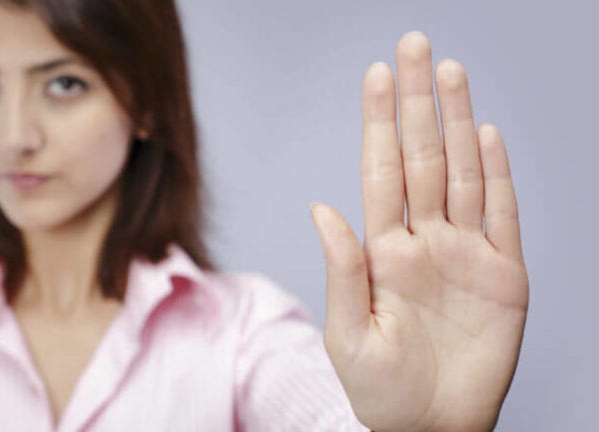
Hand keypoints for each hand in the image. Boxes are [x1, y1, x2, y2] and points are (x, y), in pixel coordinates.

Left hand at [310, 32, 528, 431]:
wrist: (428, 429)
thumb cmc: (380, 390)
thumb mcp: (349, 334)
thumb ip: (341, 270)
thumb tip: (320, 206)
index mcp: (382, 252)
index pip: (380, 172)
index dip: (379, 124)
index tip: (376, 75)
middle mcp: (423, 241)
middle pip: (421, 158)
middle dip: (417, 103)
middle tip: (414, 46)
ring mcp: (465, 255)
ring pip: (462, 174)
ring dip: (456, 123)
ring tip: (449, 72)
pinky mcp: (504, 278)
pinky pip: (501, 216)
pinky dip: (497, 175)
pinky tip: (485, 134)